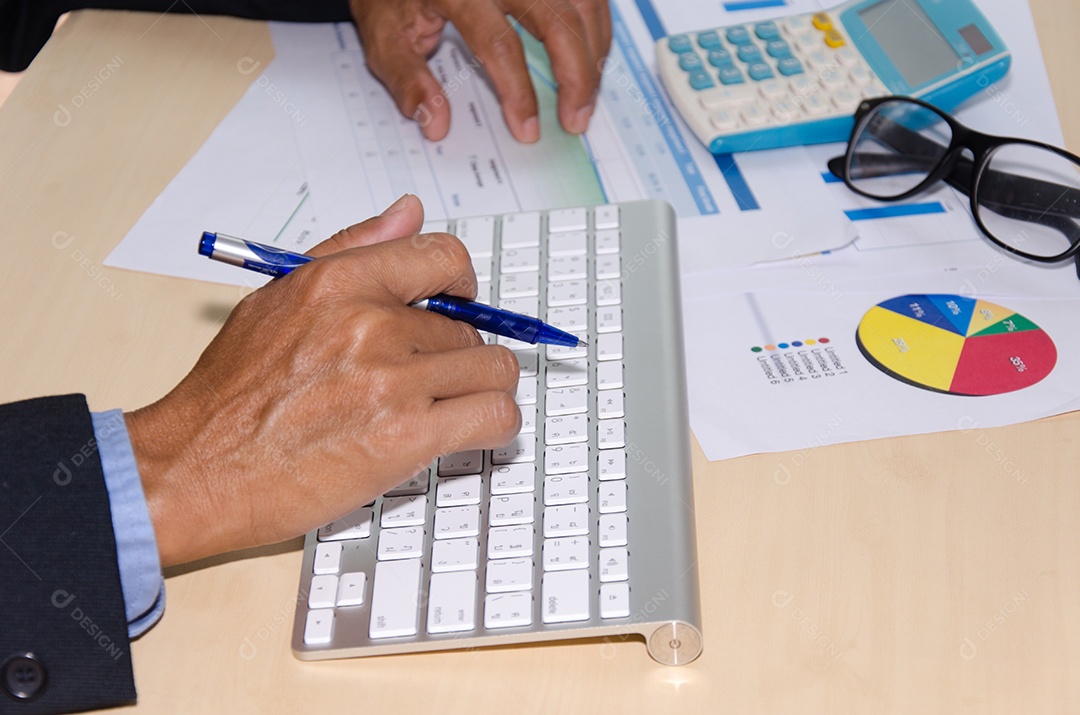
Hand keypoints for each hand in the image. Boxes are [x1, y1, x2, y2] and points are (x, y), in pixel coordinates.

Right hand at [126, 195, 520, 565]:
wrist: (197, 469)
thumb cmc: (230, 394)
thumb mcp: (276, 299)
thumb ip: (350, 250)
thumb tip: (409, 211)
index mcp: (338, 283)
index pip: (442, 255)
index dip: (463, 282)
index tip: (460, 303)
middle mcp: (370, 323)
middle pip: (470, 326)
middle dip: (457, 353)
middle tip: (429, 380)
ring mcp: (392, 380)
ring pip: (493, 369)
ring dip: (482, 389)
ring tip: (454, 407)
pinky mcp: (408, 436)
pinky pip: (496, 415)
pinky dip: (495, 425)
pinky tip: (471, 432)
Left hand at [350, 0, 611, 142]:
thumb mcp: (385, 34)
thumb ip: (407, 78)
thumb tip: (436, 123)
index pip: (499, 44)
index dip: (518, 92)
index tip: (527, 130)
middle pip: (557, 19)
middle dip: (577, 75)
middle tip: (577, 120)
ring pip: (583, 2)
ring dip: (594, 53)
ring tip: (587, 97)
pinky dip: (596, 28)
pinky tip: (591, 58)